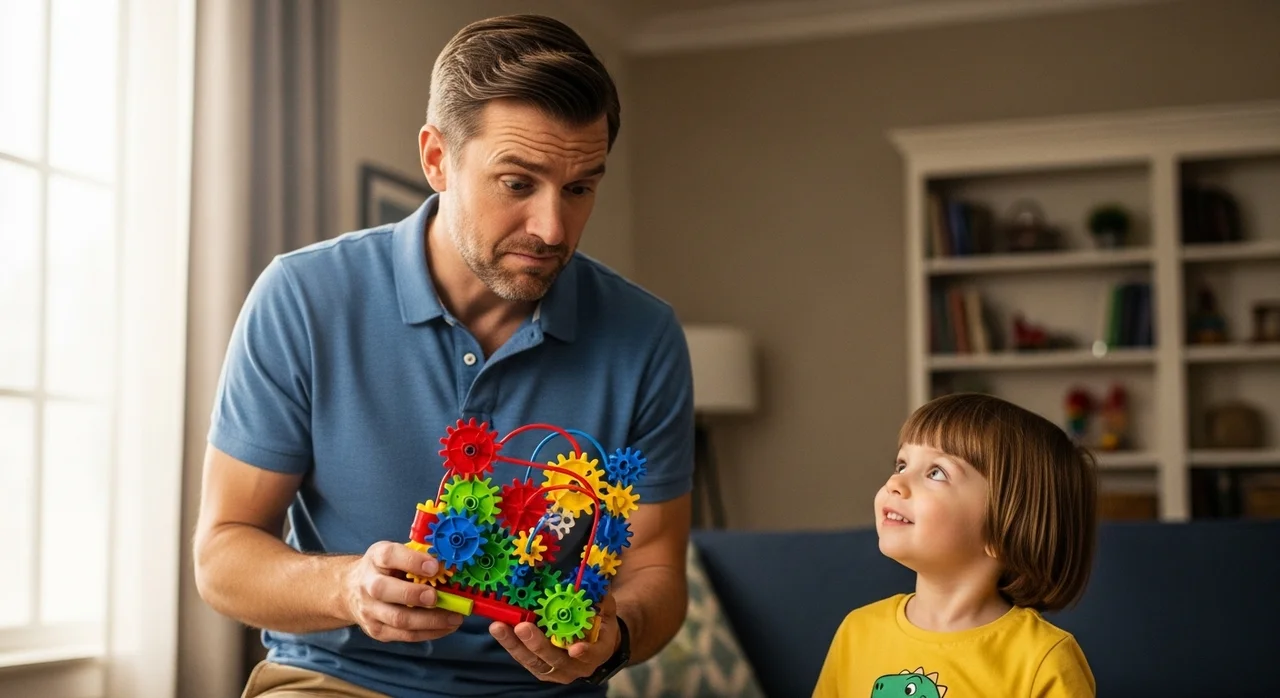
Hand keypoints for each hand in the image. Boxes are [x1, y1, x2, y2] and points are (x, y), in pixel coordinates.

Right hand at [341, 541, 464, 642]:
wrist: (351, 590)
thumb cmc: (385, 569)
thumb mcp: (396, 554)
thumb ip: (419, 557)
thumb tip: (451, 565)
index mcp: (376, 558)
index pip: (389, 556)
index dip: (412, 561)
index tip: (434, 566)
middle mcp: (367, 584)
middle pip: (384, 590)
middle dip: (413, 595)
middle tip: (437, 597)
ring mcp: (370, 610)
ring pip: (398, 618)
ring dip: (430, 620)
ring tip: (454, 618)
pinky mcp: (377, 630)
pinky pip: (405, 635)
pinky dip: (429, 632)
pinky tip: (446, 627)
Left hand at [489, 594, 620, 683]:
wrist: (594, 648)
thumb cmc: (600, 628)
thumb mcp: (608, 616)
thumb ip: (605, 605)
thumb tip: (600, 589)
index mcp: (597, 653)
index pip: (591, 655)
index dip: (584, 652)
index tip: (575, 648)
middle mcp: (576, 667)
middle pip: (555, 660)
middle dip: (537, 644)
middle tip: (522, 627)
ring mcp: (556, 671)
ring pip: (534, 661)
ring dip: (514, 645)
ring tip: (498, 627)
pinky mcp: (541, 669)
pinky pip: (524, 659)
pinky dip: (511, 645)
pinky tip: (499, 629)